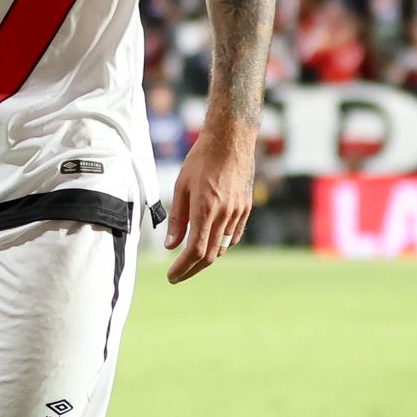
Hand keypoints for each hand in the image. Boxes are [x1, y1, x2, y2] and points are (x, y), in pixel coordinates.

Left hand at [163, 119, 255, 282]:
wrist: (231, 140)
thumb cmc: (201, 159)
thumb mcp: (181, 186)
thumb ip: (177, 218)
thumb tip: (171, 246)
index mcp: (205, 209)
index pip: (195, 251)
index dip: (182, 268)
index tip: (171, 275)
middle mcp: (224, 214)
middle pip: (210, 255)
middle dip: (192, 270)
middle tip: (177, 275)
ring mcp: (238, 213)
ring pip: (222, 248)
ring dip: (206, 258)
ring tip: (190, 260)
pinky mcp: (245, 209)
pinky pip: (233, 236)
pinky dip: (220, 245)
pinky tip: (209, 244)